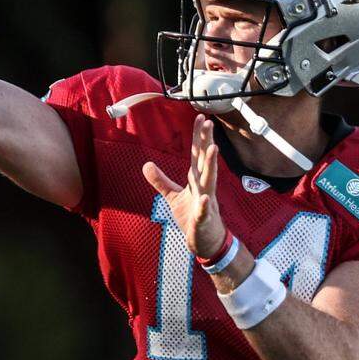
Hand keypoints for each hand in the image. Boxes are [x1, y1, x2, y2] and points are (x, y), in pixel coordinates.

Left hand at [143, 114, 226, 257]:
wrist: (206, 242)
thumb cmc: (192, 216)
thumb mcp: (173, 197)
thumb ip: (161, 180)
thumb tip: (146, 165)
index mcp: (196, 180)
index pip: (197, 155)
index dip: (198, 137)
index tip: (200, 117)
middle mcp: (204, 187)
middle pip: (204, 162)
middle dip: (206, 142)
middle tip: (209, 123)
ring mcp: (206, 203)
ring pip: (209, 181)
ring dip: (210, 166)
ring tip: (212, 149)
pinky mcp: (203, 220)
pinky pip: (204, 212)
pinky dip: (204, 205)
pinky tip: (205, 198)